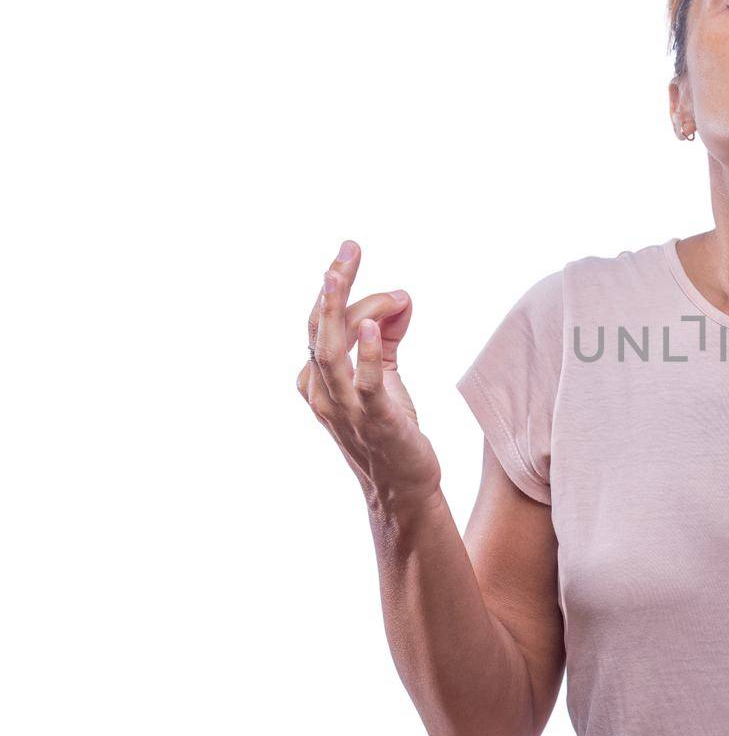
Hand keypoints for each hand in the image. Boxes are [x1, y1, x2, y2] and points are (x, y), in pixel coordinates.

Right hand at [297, 240, 441, 510]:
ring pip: (329, 354)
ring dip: (334, 313)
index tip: (354, 253)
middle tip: (348, 248)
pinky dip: (368, 353)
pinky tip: (376, 327)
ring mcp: (345, 409)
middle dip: (332, 286)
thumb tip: (400, 297)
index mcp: (318, 380)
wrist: (403, 486)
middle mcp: (323, 393)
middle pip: (318, 331)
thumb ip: (387, 335)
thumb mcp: (383, 375)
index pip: (321, 325)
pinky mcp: (376, 422)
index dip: (339, 287)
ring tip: (339, 276)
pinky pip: (365, 385)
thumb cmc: (389, 428)